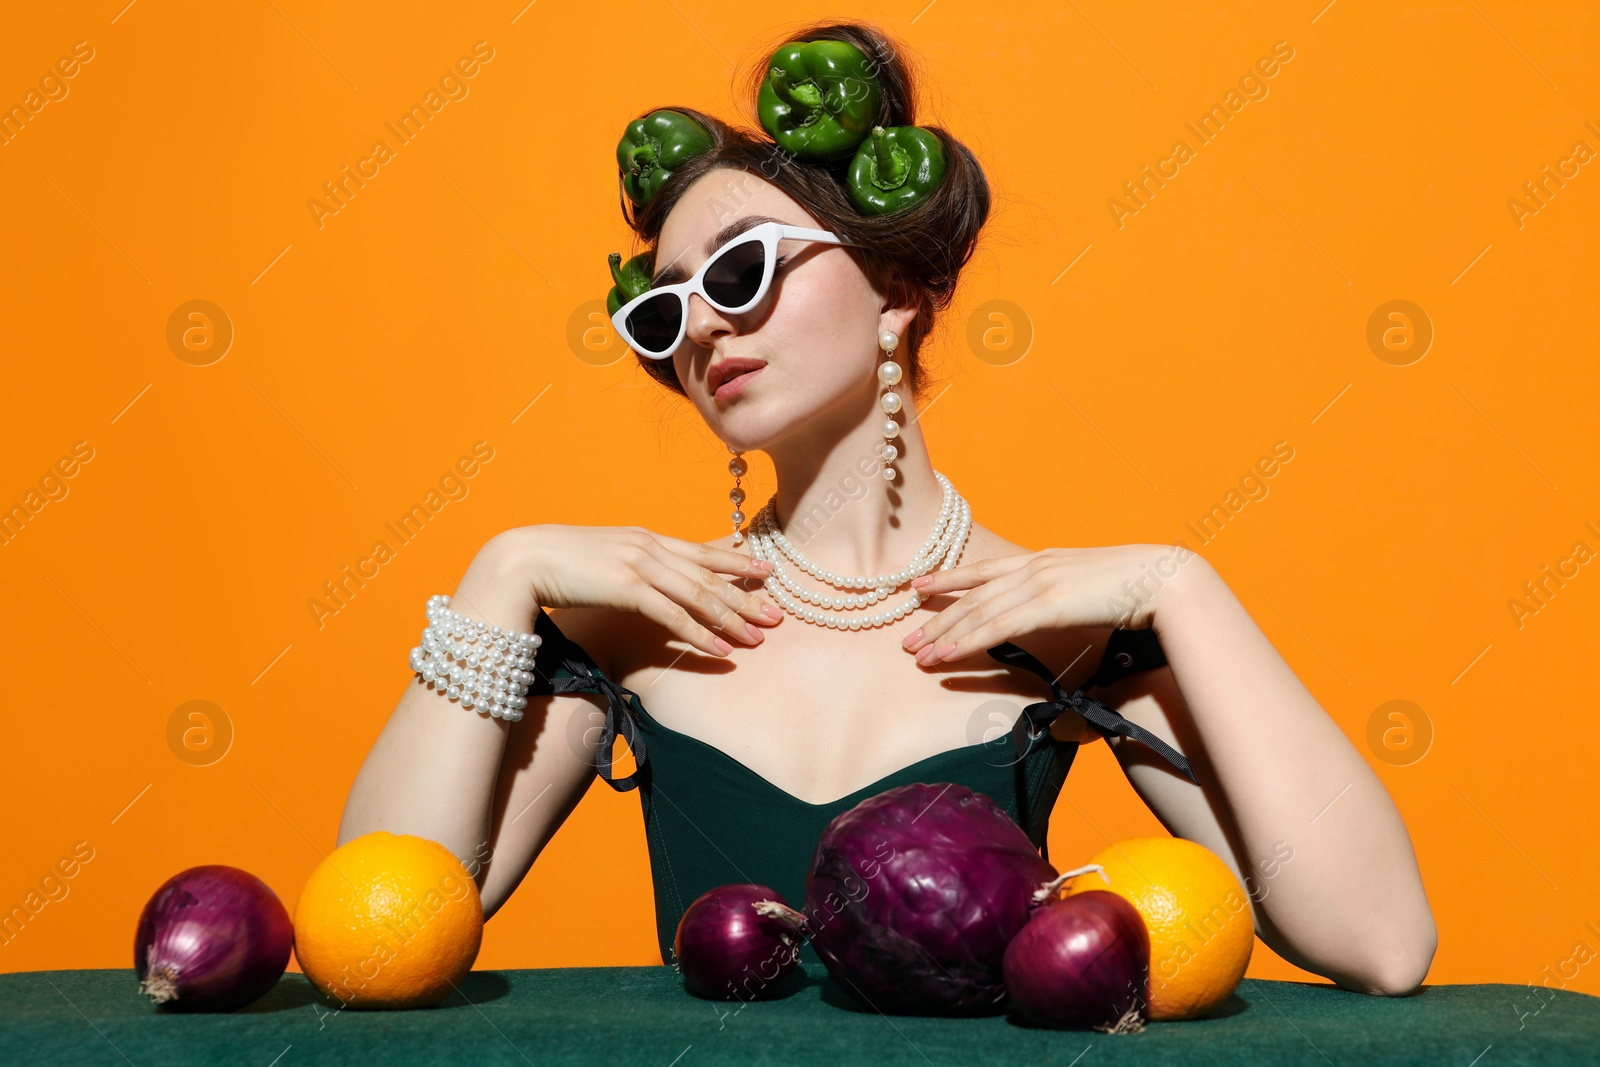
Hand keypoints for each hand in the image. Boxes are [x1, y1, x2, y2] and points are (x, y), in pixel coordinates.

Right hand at [464, 524, 781, 657]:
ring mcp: (639, 564)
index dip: (736, 559)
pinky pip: (673, 614)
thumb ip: (628, 566)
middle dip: (747, 595)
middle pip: (709, 573)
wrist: (520, 559)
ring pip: (699, 594)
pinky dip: (700, 633)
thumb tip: (644, 581)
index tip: (766, 569)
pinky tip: (721, 649)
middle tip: (778, 614)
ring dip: (732, 618)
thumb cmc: (555, 564)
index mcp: (644, 538)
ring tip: (758, 637)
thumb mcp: (602, 559)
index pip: (701, 549)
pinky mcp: (627, 586)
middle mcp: (649, 546)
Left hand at [899, 544, 1201, 664]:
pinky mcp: (1047, 605)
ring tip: (916, 655)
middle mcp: (1033, 568)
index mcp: (1042, 561)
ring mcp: (1038, 584)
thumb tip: (1059, 616)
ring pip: (978, 613)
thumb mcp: (1091, 590)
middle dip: (937, 619)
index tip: (919, 585)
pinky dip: (967, 641)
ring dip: (944, 635)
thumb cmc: (1137, 589)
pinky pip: (996, 627)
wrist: (1164, 578)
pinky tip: (946, 655)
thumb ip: (1067, 601)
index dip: (948, 578)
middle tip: (908, 640)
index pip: (984, 570)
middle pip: (973, 596)